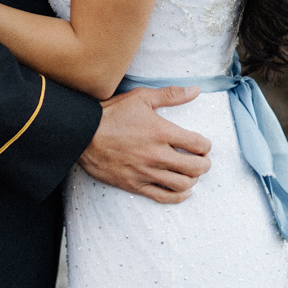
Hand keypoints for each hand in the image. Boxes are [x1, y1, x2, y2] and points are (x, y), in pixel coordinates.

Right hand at [78, 86, 211, 203]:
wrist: (82, 135)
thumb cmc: (111, 114)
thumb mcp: (141, 97)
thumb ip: (170, 95)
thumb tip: (195, 90)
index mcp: (161, 132)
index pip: (198, 144)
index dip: (206, 146)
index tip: (202, 144)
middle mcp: (157, 155)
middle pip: (196, 168)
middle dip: (204, 164)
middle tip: (201, 160)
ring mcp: (146, 172)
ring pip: (183, 184)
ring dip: (193, 180)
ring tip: (190, 173)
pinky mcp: (135, 185)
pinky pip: (164, 197)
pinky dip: (179, 197)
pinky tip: (183, 192)